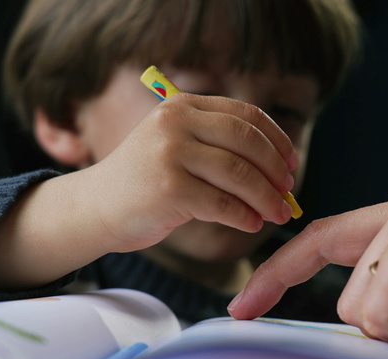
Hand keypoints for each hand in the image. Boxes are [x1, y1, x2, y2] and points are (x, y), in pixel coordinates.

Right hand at [84, 93, 297, 251]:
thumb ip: (221, 148)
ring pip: (239, 174)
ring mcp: (170, 153)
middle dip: (276, 169)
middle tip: (288, 191)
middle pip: (248, 141)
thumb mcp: (178, 147)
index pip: (247, 115)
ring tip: (277, 213)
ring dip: (266, 198)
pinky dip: (245, 216)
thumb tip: (283, 172)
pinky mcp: (169, 188)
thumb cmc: (147, 182)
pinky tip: (252, 223)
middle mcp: (176, 122)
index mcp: (184, 106)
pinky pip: (223, 203)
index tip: (292, 162)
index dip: (277, 140)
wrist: (95, 208)